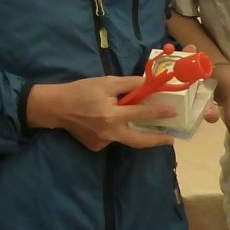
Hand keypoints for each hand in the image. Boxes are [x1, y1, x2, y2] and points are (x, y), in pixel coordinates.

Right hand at [27, 75, 177, 150]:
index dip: (158, 112)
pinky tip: (109, 123)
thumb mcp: (105, 82)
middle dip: (157, 140)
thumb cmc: (81, 91)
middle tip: (170, 139)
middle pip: (139, 141)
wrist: (56, 107)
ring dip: (135, 134)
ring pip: (125, 139)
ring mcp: (102, 142)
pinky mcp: (96, 147)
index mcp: (112, 115)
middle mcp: (109, 133)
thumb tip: (147, 84)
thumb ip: (128, 84)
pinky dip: (116, 131)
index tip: (173, 112)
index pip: (141, 114)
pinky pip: (112, 139)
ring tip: (145, 128)